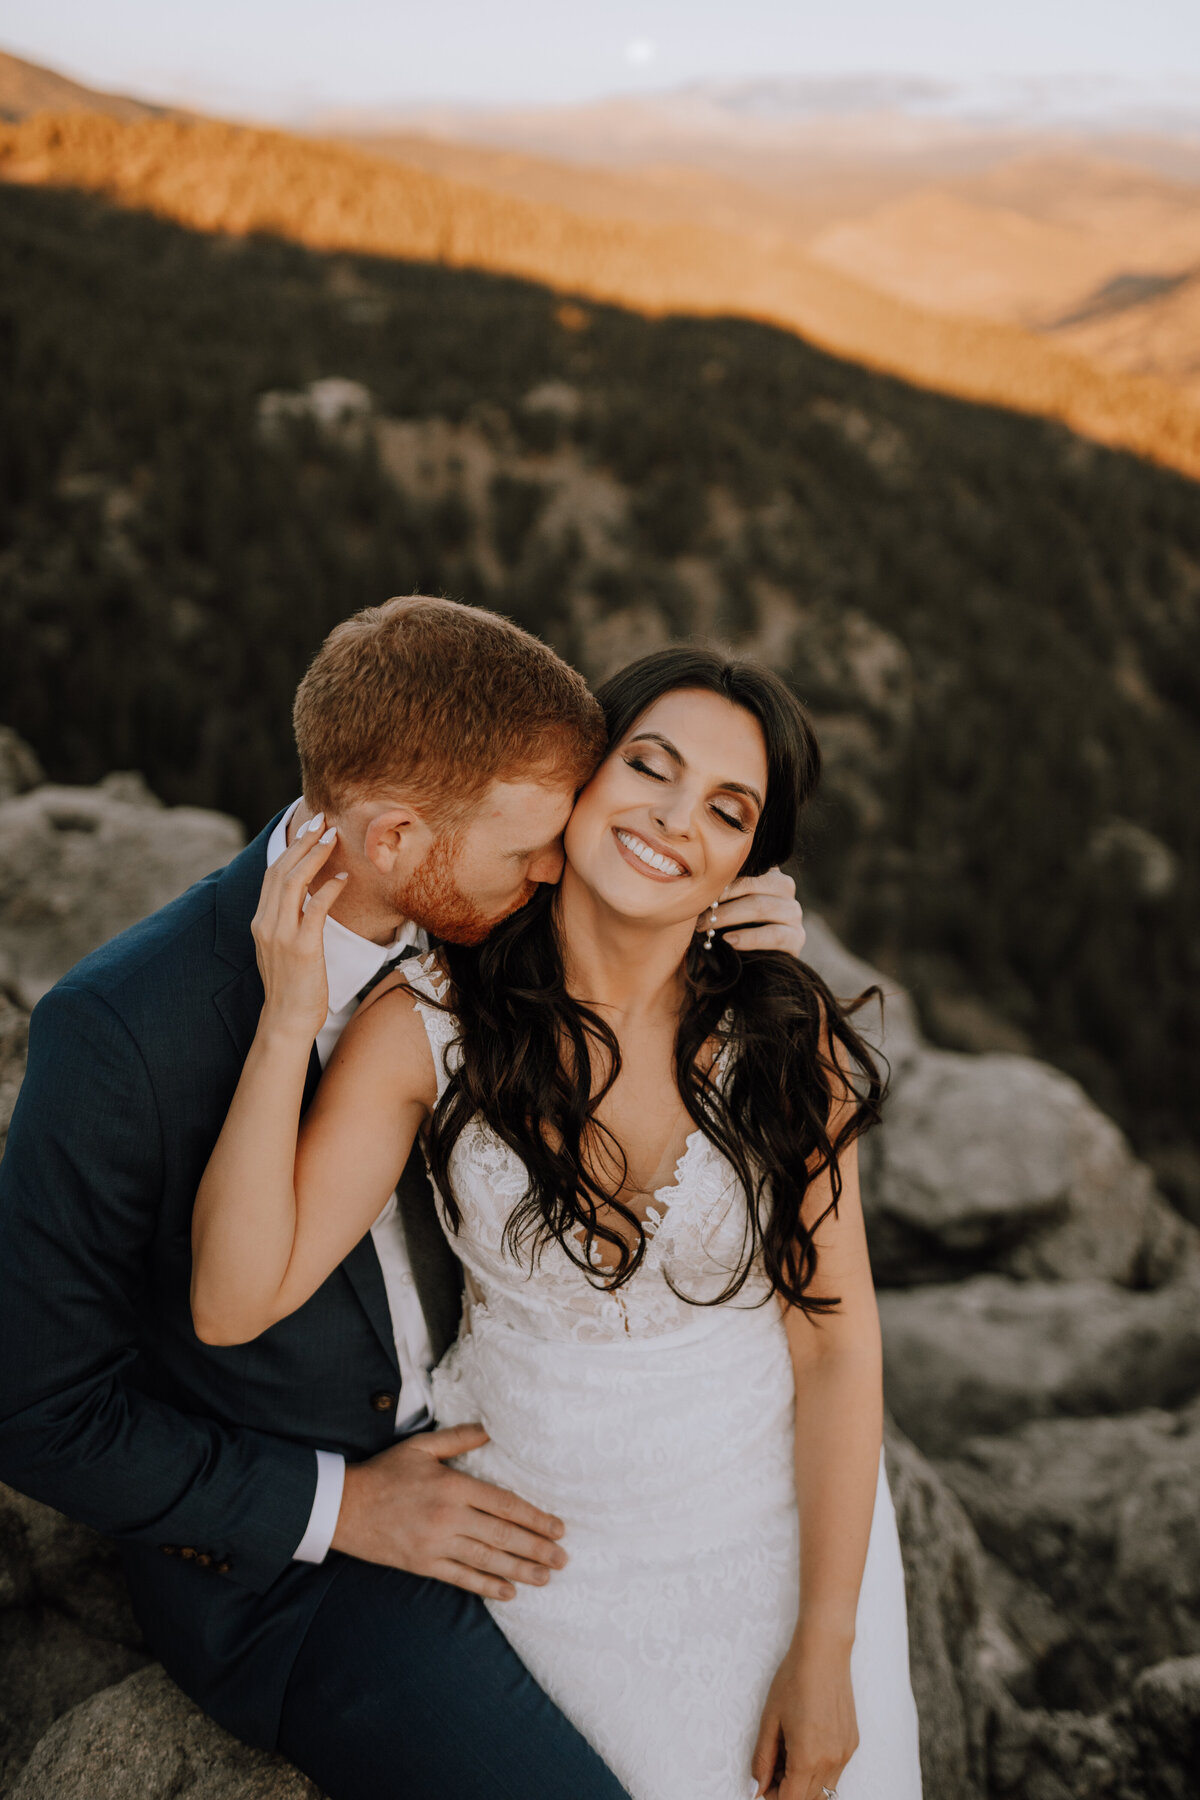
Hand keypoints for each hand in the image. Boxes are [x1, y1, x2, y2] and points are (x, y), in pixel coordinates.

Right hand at [250, 814, 345, 1040]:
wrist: (287, 1019)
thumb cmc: (292, 984)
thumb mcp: (283, 946)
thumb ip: (289, 920)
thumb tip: (309, 896)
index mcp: (261, 921)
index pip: (274, 873)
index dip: (292, 848)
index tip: (310, 829)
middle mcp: (266, 923)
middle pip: (282, 870)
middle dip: (303, 842)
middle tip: (322, 821)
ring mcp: (281, 935)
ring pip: (294, 883)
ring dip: (315, 856)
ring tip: (333, 838)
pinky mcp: (301, 949)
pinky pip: (315, 910)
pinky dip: (329, 890)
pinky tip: (343, 878)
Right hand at [331, 1422, 568, 1600]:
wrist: (343, 1506)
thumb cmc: (385, 1472)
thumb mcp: (421, 1447)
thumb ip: (459, 1438)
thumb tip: (491, 1429)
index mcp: (452, 1486)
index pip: (504, 1504)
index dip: (535, 1518)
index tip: (559, 1528)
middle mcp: (448, 1517)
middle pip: (502, 1536)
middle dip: (536, 1548)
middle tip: (563, 1559)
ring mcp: (436, 1545)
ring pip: (487, 1560)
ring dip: (520, 1570)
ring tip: (546, 1577)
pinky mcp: (423, 1565)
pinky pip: (461, 1579)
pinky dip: (487, 1587)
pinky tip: (508, 1593)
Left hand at [698, 868, 805, 956]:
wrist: (747, 965)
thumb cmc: (727, 926)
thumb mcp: (722, 904)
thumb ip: (718, 887)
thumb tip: (695, 876)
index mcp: (766, 871)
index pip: (746, 866)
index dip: (721, 876)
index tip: (698, 888)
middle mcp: (784, 887)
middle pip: (754, 883)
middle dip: (722, 897)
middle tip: (697, 911)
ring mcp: (793, 912)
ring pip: (762, 906)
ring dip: (730, 916)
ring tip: (707, 927)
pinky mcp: (797, 937)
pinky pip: (775, 934)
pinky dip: (750, 938)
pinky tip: (729, 941)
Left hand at [751, 1634, 857, 1799]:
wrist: (824, 1653)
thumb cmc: (794, 1679)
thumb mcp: (770, 1720)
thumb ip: (763, 1758)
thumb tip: (759, 1785)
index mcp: (808, 1758)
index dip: (773, 1797)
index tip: (763, 1785)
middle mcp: (831, 1761)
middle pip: (808, 1799)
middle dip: (787, 1791)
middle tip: (772, 1769)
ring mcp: (845, 1754)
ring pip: (823, 1789)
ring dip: (803, 1782)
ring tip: (787, 1754)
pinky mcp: (851, 1744)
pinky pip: (834, 1772)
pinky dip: (818, 1770)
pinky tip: (804, 1745)